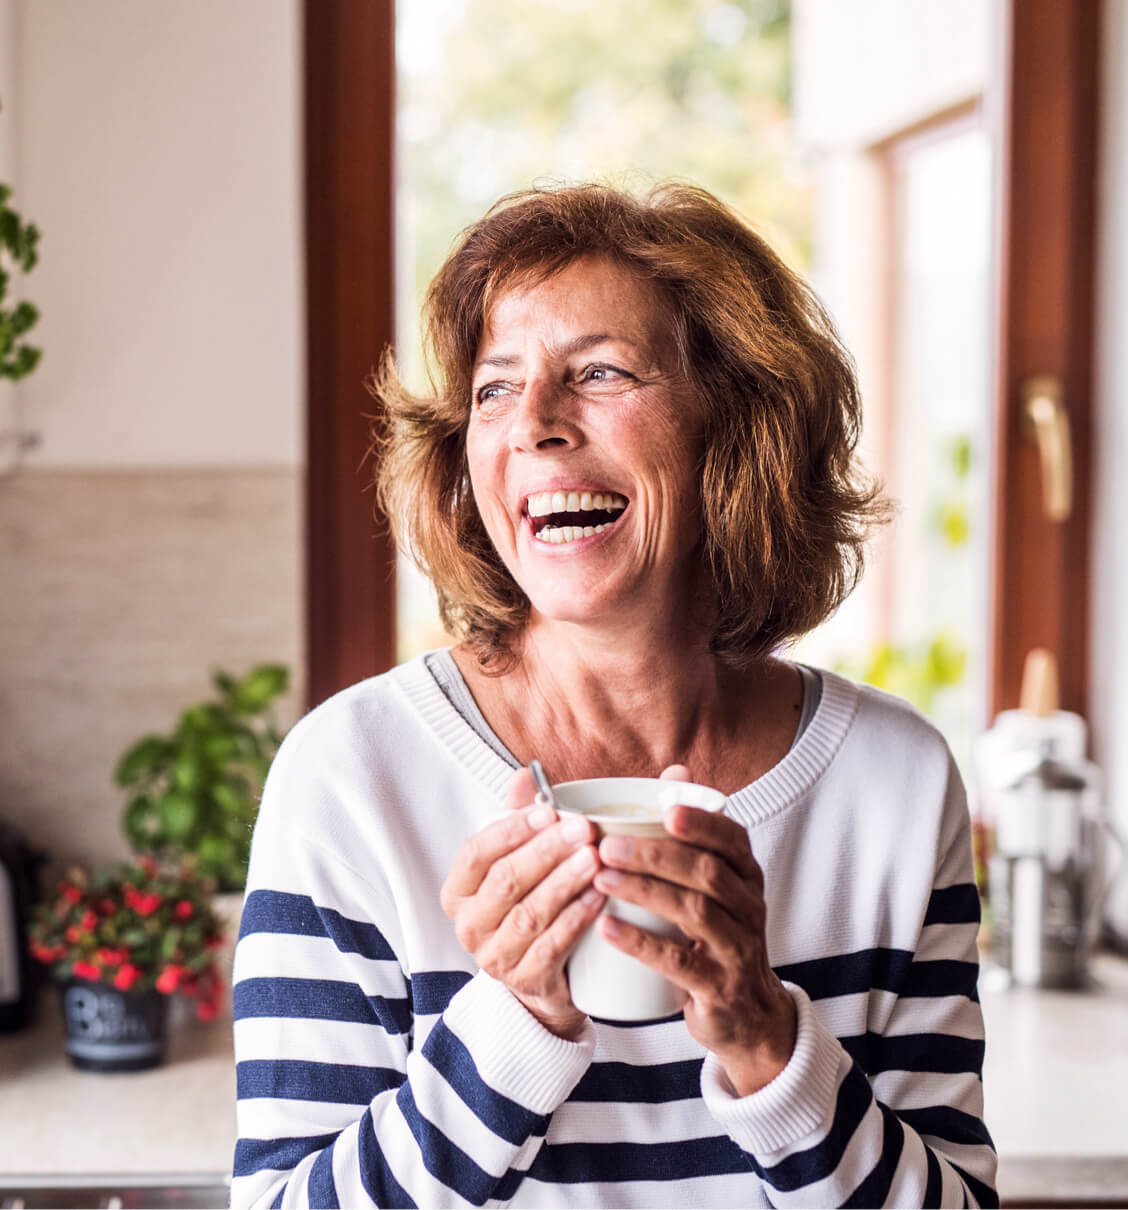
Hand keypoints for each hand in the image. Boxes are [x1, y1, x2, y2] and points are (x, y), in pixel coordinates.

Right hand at [440, 767, 604, 1038]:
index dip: (512, 829)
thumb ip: (518, 818)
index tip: (549, 810)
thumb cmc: (527, 903)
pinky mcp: (525, 980)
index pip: (476, 853)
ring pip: (530, 914)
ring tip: (594, 859)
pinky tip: (599, 897)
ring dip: (564, 882)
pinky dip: (577, 918)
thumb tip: (523, 774)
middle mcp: (469, 925)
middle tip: (583, 828)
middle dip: (546, 852)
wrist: (541, 977)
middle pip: (505, 881)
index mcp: (458, 891)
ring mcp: (494, 957)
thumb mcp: (517, 860)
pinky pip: (552, 946)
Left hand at [592, 765, 795, 1093]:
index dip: (702, 822)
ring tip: (600, 878)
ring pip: (694, 911)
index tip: (665, 808)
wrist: (748, 1015)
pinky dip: (641, 943)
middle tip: (606, 845)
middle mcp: (748, 907)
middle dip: (655, 854)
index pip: (732, 839)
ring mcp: (737, 949)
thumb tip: (674, 768)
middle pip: (706, 872)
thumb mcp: (715, 885)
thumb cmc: (718, 935)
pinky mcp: (719, 988)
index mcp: (746, 875)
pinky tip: (608, 928)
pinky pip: (680, 962)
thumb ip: (692, 833)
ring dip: (644, 891)